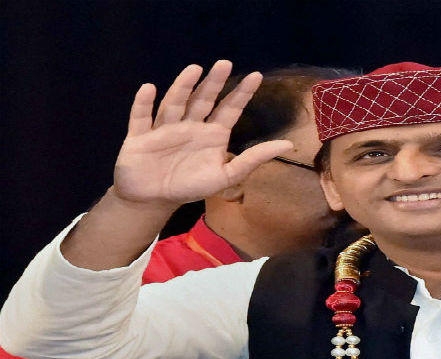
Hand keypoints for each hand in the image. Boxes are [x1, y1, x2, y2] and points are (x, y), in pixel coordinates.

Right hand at [114, 60, 292, 207]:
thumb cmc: (190, 186)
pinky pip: (140, 118)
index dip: (242, 93)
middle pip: (203, 100)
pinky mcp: (140, 137)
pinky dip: (143, 104)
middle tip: (225, 63)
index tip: (256, 75)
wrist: (153, 200)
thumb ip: (254, 159)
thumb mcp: (227, 176)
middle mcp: (190, 126)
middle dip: (214, 83)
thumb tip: (288, 145)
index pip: (230, 109)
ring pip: (174, 104)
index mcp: (212, 134)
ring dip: (183, 87)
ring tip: (194, 69)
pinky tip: (149, 89)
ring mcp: (164, 129)